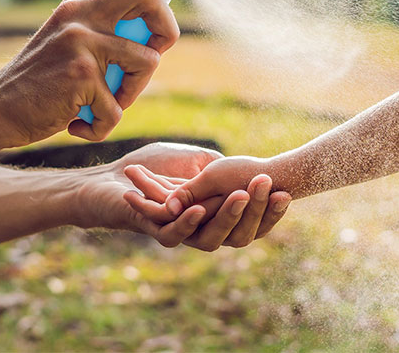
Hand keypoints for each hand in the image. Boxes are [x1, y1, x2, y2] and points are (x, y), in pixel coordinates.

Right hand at [0, 0, 192, 146]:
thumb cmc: (39, 85)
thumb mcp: (68, 42)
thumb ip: (104, 30)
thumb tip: (157, 32)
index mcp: (77, 3)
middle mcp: (80, 13)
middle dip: (168, 29)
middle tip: (153, 55)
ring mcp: (81, 41)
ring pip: (149, 61)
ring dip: (134, 93)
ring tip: (104, 104)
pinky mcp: (82, 74)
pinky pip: (119, 107)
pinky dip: (104, 125)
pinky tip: (79, 124)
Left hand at [73, 142, 287, 249]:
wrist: (113, 177)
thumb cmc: (154, 166)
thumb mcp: (198, 161)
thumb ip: (222, 169)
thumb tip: (256, 172)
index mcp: (218, 216)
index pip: (253, 221)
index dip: (270, 211)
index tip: (286, 192)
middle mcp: (203, 231)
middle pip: (238, 232)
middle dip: (254, 209)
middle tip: (266, 185)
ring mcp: (181, 235)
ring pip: (211, 237)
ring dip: (226, 215)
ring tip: (240, 195)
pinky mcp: (156, 233)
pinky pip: (176, 235)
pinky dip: (187, 222)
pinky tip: (197, 209)